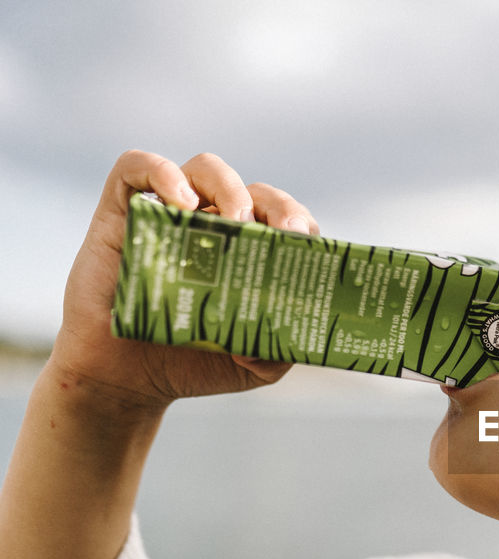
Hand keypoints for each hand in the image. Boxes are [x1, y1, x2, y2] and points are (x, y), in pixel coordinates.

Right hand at [50, 150, 320, 412]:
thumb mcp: (255, 367)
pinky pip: (137, 167)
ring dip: (228, 186)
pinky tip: (182, 204)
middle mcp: (215, 227)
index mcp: (251, 254)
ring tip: (234, 221)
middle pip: (256, 191)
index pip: (287, 220)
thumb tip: (286, 333)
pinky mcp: (121, 213)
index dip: (300, 224)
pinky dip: (162, 173)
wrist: (124, 377)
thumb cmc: (193, 362)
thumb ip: (281, 351)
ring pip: (206, 168)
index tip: (302, 243)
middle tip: (280, 235)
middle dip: (278, 206)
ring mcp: (170, 216)